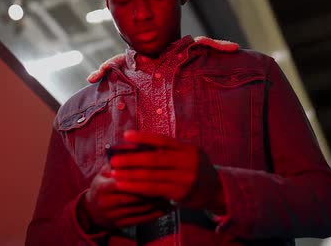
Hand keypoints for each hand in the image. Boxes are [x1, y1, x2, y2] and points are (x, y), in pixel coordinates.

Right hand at [78, 164, 168, 231]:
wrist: (90, 211)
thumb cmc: (101, 186)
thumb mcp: (104, 172)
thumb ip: (118, 162)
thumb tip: (135, 148)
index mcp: (102, 186)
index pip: (124, 181)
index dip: (140, 177)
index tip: (156, 170)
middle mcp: (107, 202)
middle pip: (135, 196)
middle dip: (152, 190)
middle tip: (168, 184)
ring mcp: (114, 215)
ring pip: (140, 209)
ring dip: (156, 202)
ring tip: (170, 194)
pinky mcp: (121, 225)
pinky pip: (141, 220)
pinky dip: (154, 214)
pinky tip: (165, 208)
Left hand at [110, 130, 225, 213]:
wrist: (217, 191)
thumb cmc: (195, 170)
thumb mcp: (187, 156)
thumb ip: (168, 152)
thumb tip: (137, 147)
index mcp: (188, 148)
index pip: (163, 140)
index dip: (143, 137)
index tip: (126, 136)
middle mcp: (188, 161)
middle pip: (154, 158)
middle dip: (131, 159)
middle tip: (113, 160)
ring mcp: (186, 178)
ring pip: (152, 175)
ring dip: (130, 175)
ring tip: (114, 174)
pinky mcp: (181, 193)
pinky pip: (154, 189)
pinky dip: (136, 187)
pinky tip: (124, 186)